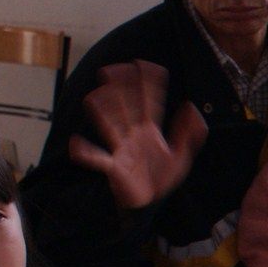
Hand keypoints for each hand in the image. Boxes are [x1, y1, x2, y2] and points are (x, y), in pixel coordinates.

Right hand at [69, 61, 207, 209]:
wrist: (151, 202)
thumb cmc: (162, 176)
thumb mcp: (182, 154)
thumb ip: (189, 132)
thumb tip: (191, 107)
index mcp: (150, 130)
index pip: (149, 101)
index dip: (148, 83)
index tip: (144, 64)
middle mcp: (134, 135)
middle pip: (126, 106)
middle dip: (120, 88)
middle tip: (112, 68)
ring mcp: (122, 149)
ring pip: (110, 126)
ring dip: (102, 112)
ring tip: (94, 97)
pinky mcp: (114, 167)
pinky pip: (98, 158)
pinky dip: (86, 153)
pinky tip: (76, 144)